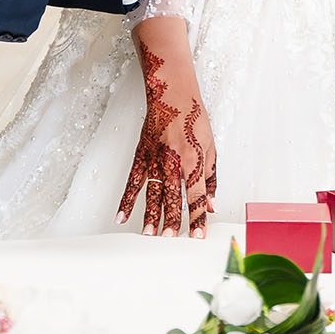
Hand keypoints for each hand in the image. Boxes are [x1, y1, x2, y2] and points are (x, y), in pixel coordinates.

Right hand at [117, 37, 215, 237]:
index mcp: (194, 160)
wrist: (172, 94)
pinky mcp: (141, 156)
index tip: (198, 235)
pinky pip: (133, 182)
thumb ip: (211, 178)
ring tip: (150, 235)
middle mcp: (174, 163)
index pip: (196, 196)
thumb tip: (211, 203)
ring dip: (151, 216)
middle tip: (172, 239)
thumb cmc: (194, 118)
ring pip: (153, 194)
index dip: (198, 217)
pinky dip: (127, 200)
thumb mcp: (212, 147)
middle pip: (173, 198)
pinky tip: (122, 216)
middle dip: (173, 221)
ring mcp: (155, 160)